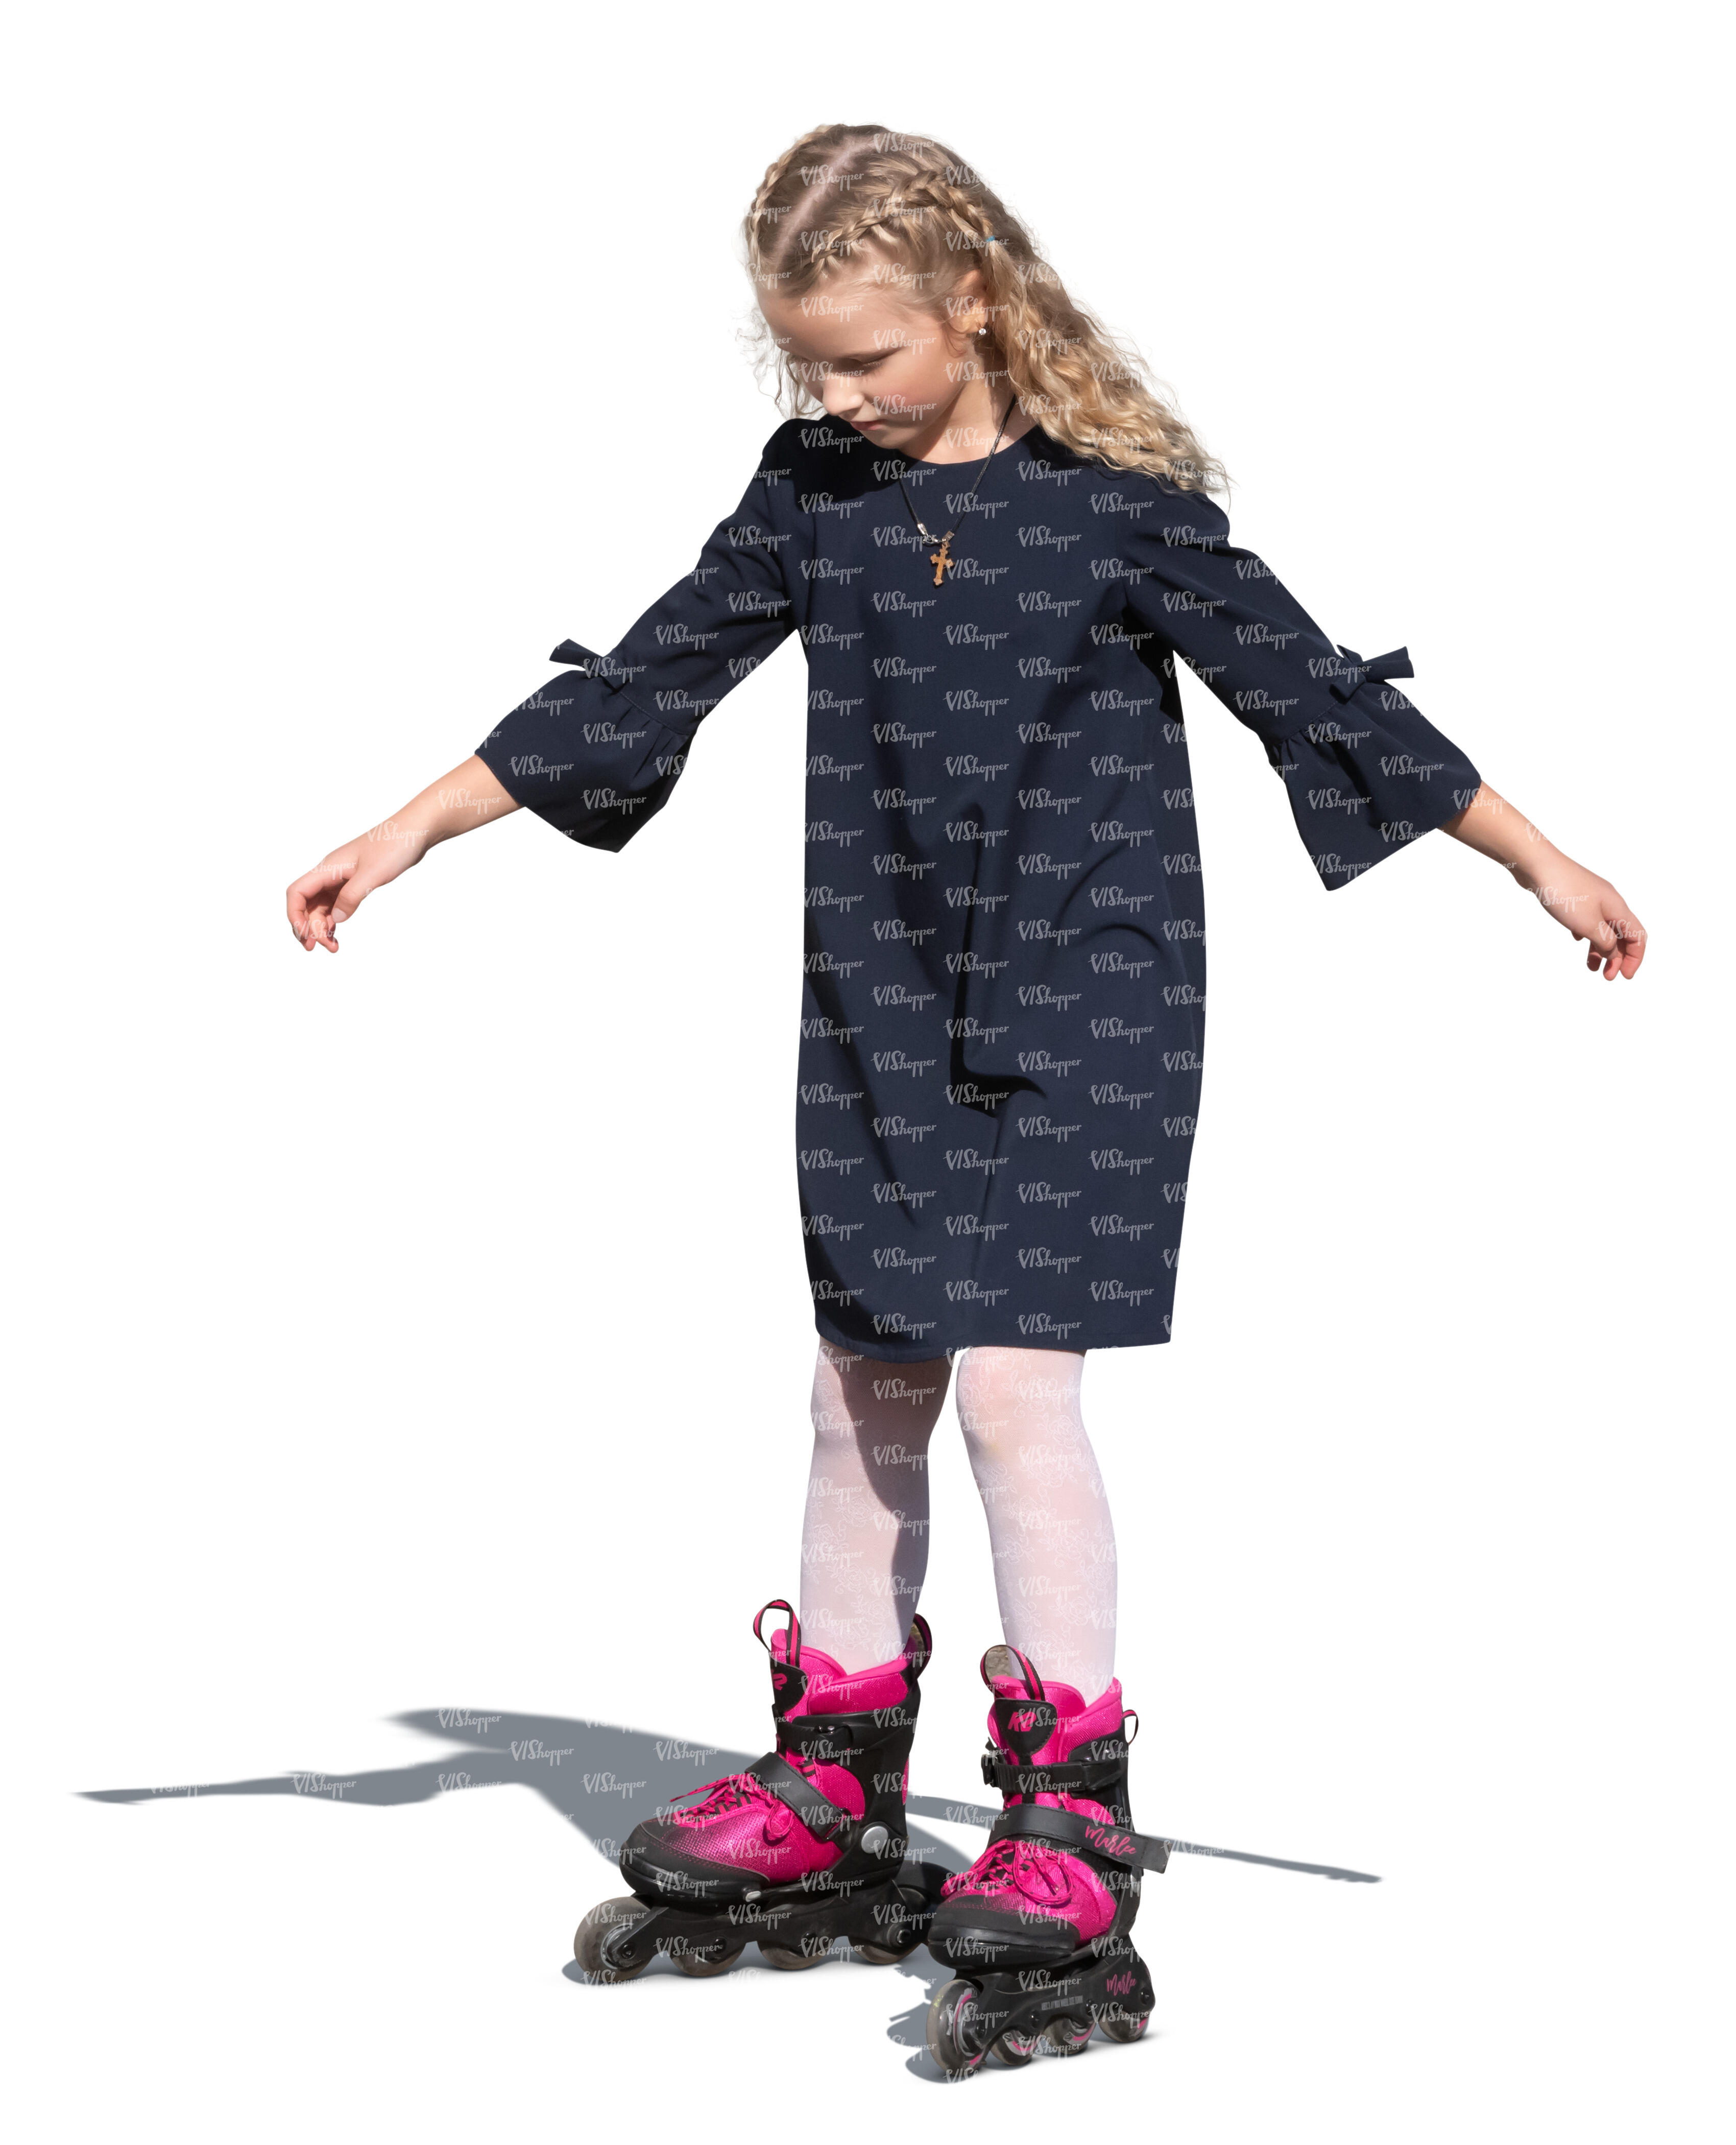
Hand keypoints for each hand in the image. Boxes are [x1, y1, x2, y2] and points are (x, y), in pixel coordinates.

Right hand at [285, 756, 516, 952]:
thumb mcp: (373, 874)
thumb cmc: (394, 845)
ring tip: (333, 947)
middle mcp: (331, 872)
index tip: (306, 936)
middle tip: (320, 949)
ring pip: (321, 906)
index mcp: (329, 867)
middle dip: (308, 927)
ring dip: (321, 927)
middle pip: (306, 903)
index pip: (297, 892)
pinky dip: (334, 920)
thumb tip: (336, 919)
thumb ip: (351, 897)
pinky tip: (338, 933)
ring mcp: (342, 877)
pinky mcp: (355, 881)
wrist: (416, 830)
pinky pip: (336, 903)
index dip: (294, 916)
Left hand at [1442, 787, 1645, 980]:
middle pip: (1622, 934)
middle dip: (1617, 958)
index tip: (1625, 977)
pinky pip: (1588, 919)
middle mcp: (1609, 902)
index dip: (1635, 958)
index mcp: (1618, 908)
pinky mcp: (1576, 896)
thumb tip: (1612, 952)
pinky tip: (1577, 940)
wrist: (1538, 864)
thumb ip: (1604, 942)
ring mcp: (1592, 898)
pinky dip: (1587, 933)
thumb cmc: (1564, 892)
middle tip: (1606, 977)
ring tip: (1590, 967)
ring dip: (1600, 949)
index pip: (1638, 936)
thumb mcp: (1588, 924)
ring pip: (1604, 928)